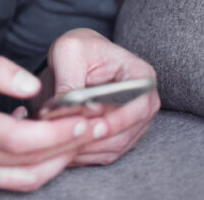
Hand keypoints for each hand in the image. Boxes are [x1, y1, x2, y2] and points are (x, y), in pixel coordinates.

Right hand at [0, 40, 97, 192]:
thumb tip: (34, 86)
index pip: (18, 138)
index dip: (57, 133)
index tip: (87, 119)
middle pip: (28, 163)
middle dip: (68, 147)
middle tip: (99, 127)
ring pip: (24, 180)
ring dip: (59, 162)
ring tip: (82, 137)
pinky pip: (11, 182)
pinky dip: (37, 166)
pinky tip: (51, 143)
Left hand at [46, 28, 159, 165]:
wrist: (78, 58)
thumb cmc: (78, 49)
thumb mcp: (68, 53)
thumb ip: (68, 80)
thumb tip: (68, 107)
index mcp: (140, 75)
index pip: (139, 105)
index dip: (119, 120)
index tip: (95, 126)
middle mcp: (145, 103)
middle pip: (127, 132)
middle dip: (94, 136)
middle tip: (63, 134)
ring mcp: (135, 123)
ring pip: (115, 147)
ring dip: (86, 147)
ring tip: (57, 138)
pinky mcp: (121, 136)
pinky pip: (105, 154)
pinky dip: (85, 154)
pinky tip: (62, 147)